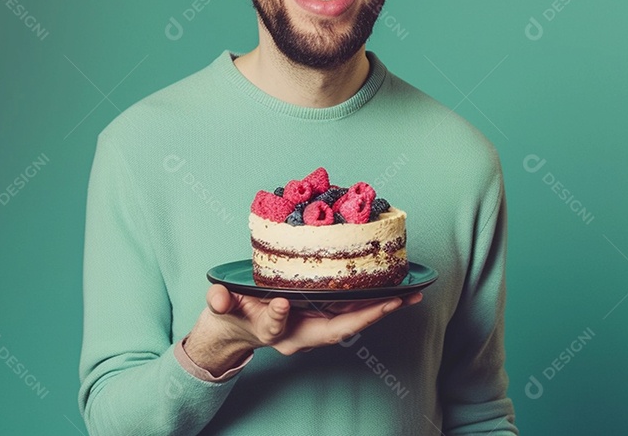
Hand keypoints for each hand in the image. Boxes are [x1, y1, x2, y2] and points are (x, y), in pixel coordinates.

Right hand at [184, 284, 421, 373]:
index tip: (280, 302)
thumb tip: (217, 298)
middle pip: (334, 330)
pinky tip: (396, 290)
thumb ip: (218, 302)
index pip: (277, 328)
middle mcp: (299, 336)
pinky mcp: (324, 319)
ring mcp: (314, 330)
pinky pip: (353, 313)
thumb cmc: (231, 314)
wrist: (239, 329)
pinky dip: (375, 303)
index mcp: (271, 333)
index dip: (278, 317)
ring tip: (410, 294)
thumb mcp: (220, 307)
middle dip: (365, 317)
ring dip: (381, 310)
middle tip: (395, 301)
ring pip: (351, 322)